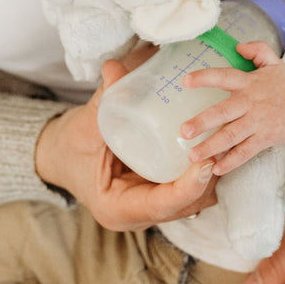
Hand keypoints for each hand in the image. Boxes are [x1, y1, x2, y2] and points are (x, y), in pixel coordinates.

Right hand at [35, 59, 216, 231]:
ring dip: (210, 177)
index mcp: (117, 208)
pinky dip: (202, 174)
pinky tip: (214, 145)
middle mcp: (137, 215)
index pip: (163, 205)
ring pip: (192, 201)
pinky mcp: (157, 194)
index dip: (189, 187)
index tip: (207, 163)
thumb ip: (104, 99)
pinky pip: (187, 191)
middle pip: (186, 205)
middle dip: (208, 179)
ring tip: (224, 142)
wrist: (60, 156)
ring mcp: (150, 207)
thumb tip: (114, 68)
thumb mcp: (85, 125)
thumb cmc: (71, 146)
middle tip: (223, 143)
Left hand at [180, 41, 284, 174]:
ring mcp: (258, 123)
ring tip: (193, 155)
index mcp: (249, 82)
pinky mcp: (265, 139)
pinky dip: (232, 162)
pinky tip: (216, 169)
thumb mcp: (274, 62)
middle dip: (202, 122)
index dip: (205, 77)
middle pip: (223, 112)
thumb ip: (257, 49)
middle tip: (183, 131)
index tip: (185, 81)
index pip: (224, 76)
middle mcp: (251, 103)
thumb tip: (238, 46)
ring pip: (231, 136)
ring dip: (211, 147)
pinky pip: (245, 152)